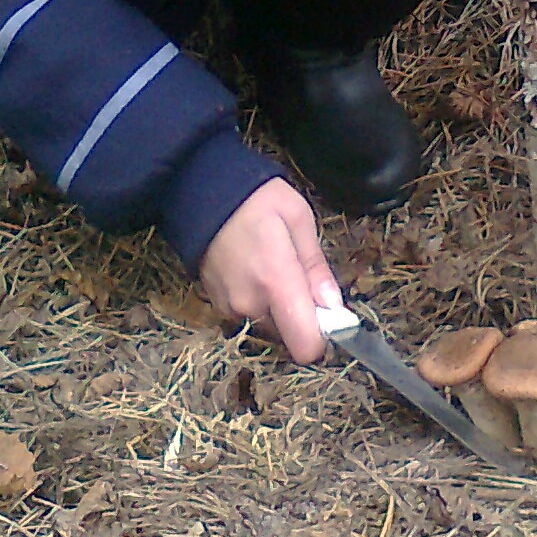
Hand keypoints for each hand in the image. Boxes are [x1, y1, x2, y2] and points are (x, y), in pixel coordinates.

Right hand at [199, 178, 343, 363]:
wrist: (203, 193)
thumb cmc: (257, 200)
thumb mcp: (298, 218)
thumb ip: (315, 266)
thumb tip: (333, 306)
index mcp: (275, 281)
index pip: (304, 344)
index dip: (323, 338)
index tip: (330, 318)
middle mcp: (251, 304)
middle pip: (290, 334)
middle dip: (301, 314)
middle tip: (299, 275)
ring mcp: (230, 307)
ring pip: (270, 325)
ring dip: (279, 307)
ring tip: (274, 266)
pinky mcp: (217, 305)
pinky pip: (250, 315)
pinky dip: (259, 301)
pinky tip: (255, 270)